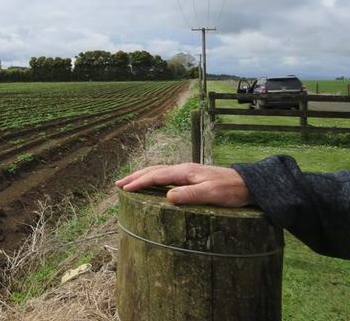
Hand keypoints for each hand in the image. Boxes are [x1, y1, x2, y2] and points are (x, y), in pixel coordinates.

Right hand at [115, 163, 252, 206]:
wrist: (248, 185)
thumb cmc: (231, 190)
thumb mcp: (211, 194)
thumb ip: (190, 194)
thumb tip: (167, 196)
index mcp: (184, 171)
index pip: (156, 176)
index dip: (139, 182)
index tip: (124, 189)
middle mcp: (183, 169)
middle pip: (153, 170)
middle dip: (135, 177)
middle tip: (118, 184)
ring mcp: (187, 172)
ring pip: (158, 172)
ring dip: (142, 176)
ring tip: (129, 182)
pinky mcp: (191, 177)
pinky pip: (166, 176)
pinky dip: (153, 178)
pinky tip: (152, 184)